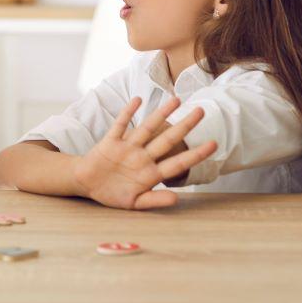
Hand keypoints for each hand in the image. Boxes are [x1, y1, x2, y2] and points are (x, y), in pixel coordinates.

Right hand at [72, 96, 216, 209]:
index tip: (214, 144)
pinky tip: (138, 100)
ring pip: (148, 128)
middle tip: (202, 111)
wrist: (87, 184)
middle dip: (185, 125)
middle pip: (168, 139)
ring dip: (161, 114)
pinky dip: (128, 112)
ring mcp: (128, 148)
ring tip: (176, 100)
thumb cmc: (112, 194)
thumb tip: (177, 199)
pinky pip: (121, 124)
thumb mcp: (134, 203)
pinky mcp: (111, 142)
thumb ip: (154, 200)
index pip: (178, 162)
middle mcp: (143, 157)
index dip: (196, 154)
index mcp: (151, 174)